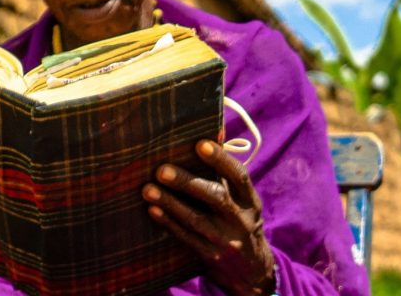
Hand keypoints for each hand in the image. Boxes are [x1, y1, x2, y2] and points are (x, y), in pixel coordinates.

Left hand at [142, 140, 275, 295]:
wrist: (252, 272)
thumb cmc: (241, 222)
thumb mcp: (243, 199)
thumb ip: (226, 170)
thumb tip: (215, 128)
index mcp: (250, 201)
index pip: (239, 176)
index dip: (221, 159)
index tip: (200, 144)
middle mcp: (241, 219)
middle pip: (216, 197)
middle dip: (187, 182)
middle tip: (162, 170)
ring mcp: (225, 240)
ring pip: (196, 219)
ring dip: (170, 203)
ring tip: (148, 189)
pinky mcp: (210, 256)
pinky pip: (187, 238)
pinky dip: (169, 223)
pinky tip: (153, 210)